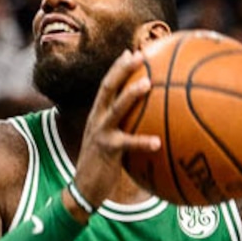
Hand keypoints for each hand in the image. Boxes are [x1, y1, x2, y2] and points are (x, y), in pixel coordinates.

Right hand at [70, 50, 160, 214]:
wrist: (83, 189)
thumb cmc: (103, 164)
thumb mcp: (110, 140)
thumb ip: (125, 128)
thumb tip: (149, 121)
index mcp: (98, 114)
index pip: (107, 84)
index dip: (118, 67)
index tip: (131, 51)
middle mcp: (97, 118)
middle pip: (108, 87)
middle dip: (122, 69)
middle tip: (139, 54)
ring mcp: (101, 133)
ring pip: (116, 109)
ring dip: (131, 94)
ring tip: (148, 83)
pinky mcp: (107, 151)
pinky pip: (127, 144)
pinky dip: (142, 142)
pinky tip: (158, 143)